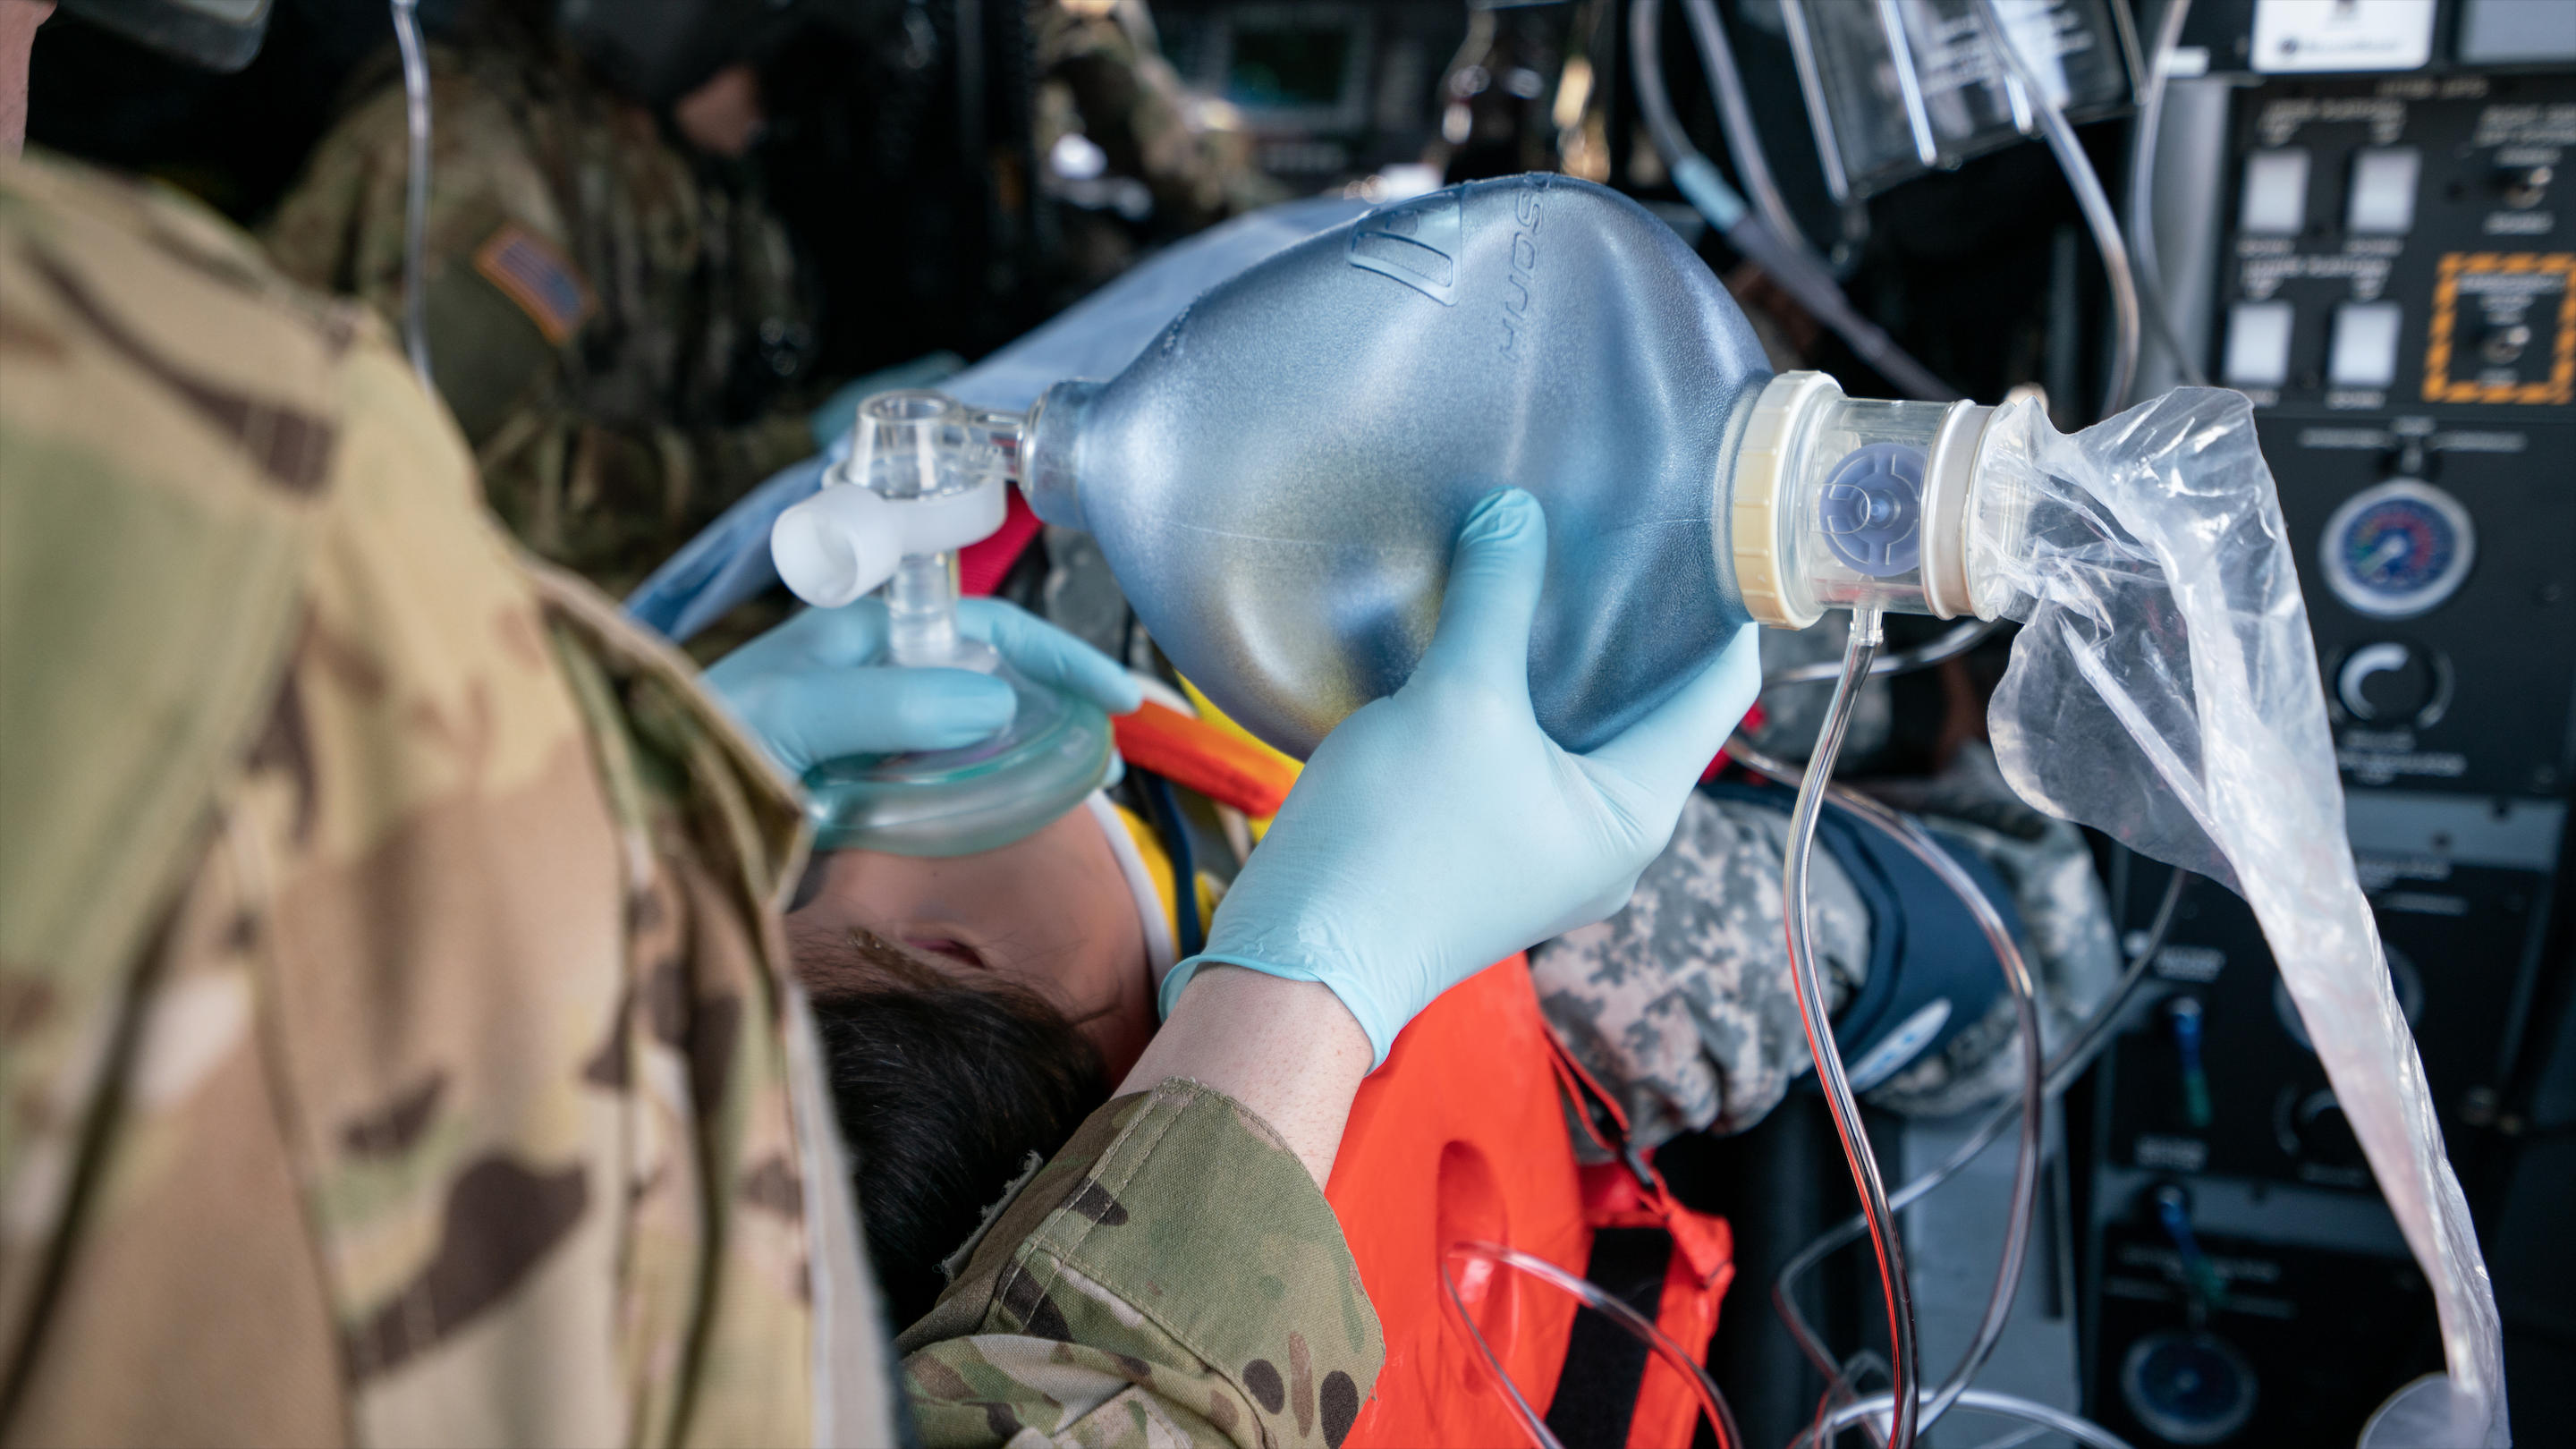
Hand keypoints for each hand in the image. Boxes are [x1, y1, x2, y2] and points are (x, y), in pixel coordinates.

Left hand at [705, 597, 1142, 775]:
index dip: (1058, 654)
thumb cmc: (698, 747)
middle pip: (992, 673)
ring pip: (975, 731)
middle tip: (1113, 754)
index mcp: (864, 636)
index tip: (1118, 696)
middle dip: (1059, 700)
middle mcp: (875, 678)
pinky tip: (1009, 817)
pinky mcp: (863, 793)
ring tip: (1078, 785)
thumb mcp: (793, 717)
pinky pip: (944, 783)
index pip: (988, 625)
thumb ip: (887, 707)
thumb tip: (995, 700)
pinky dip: (987, 794)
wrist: (637, 818)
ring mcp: (872, 736)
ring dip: (1030, 751)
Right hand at [1162, 488, 1761, 1063]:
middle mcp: (1609, 839)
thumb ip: (1496, 596)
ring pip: (1581, 729)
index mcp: (1637, 812)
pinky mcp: (1490, 847)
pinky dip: (1517, 695)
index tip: (1704, 531)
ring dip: (1564, 657)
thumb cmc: (1396, 846)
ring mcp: (1548, 849)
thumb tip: (1514, 509)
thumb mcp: (1457, 700)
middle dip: (1630, 624)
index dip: (1719, 609)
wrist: (1300, 957)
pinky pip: (1527, 753)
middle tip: (1613, 532)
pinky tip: (1483, 638)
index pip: (1719, 691)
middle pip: (1650, 708)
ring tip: (1547, 568)